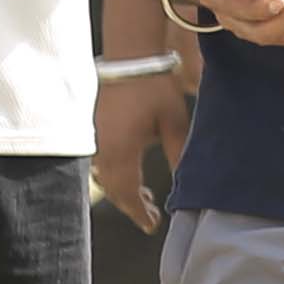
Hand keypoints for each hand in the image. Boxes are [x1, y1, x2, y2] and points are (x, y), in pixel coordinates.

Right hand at [94, 48, 192, 231]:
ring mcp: (98, 138)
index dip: (139, 213)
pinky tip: (131, 173)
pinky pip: (102, 162)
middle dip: (131, 206)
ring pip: (106, 177)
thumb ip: (178, 156)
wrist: (132, 57)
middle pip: (113, 190)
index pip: (127, 193)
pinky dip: (116, 175)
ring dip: (123, 191)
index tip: (152, 226)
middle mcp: (104, 148)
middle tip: (152, 217)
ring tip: (147, 199)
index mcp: (122, 150)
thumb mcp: (174, 124)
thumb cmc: (155, 88)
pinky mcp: (97, 129)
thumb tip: (186, 185)